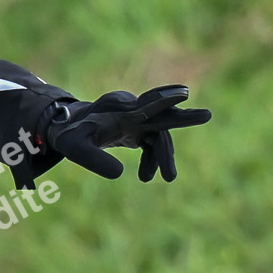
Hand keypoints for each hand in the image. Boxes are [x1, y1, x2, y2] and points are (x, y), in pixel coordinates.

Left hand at [42, 85, 210, 181]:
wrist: (66, 126)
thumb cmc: (71, 135)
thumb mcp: (75, 149)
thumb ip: (93, 159)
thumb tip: (119, 174)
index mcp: (118, 109)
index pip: (145, 104)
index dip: (163, 101)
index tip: (182, 94)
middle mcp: (132, 109)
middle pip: (162, 113)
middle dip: (183, 116)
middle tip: (206, 115)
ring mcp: (136, 118)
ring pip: (159, 135)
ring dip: (164, 156)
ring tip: (168, 178)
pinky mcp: (137, 128)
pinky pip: (152, 143)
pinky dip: (153, 159)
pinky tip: (146, 176)